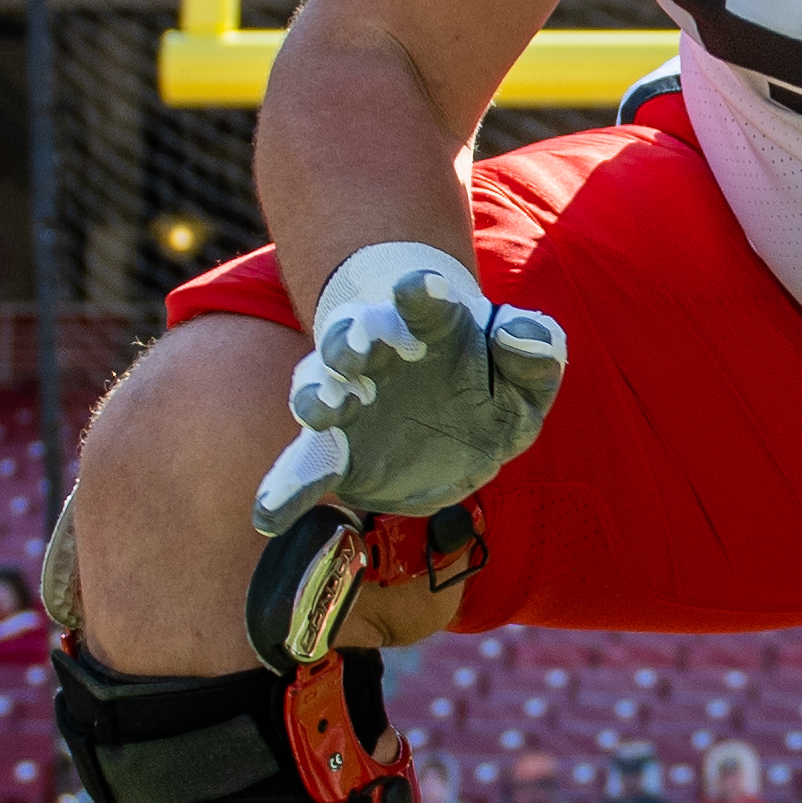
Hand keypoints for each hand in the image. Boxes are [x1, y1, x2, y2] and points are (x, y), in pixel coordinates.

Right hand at [250, 243, 569, 533]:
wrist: (451, 425)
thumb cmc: (488, 388)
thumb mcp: (525, 377)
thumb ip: (534, 352)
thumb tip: (518, 334)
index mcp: (428, 327)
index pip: (422, 301)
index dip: (421, 293)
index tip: (418, 286)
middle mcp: (377, 357)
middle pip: (353, 336)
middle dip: (353, 338)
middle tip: (360, 345)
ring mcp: (349, 401)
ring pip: (319, 389)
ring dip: (317, 393)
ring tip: (323, 405)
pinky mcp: (335, 450)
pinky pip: (303, 469)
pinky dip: (284, 491)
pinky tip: (267, 516)